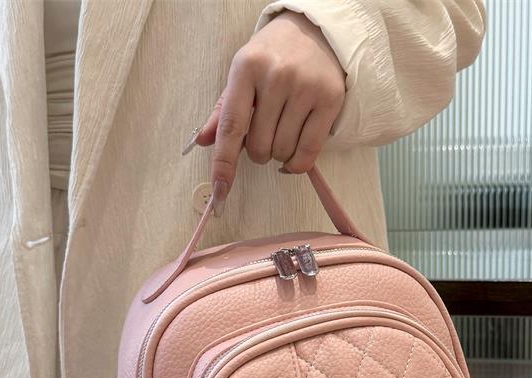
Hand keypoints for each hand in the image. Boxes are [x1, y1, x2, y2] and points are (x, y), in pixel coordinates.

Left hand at [188, 11, 345, 213]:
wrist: (314, 32)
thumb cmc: (272, 58)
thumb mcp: (242, 75)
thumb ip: (223, 111)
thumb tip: (202, 141)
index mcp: (246, 68)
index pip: (232, 126)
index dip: (224, 163)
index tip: (220, 191)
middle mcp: (276, 76)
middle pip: (259, 146)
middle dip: (258, 152)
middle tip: (265, 133)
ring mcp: (305, 88)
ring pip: (283, 151)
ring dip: (278, 155)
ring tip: (282, 133)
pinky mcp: (329, 100)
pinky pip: (308, 153)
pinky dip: (296, 164)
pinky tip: (292, 157)